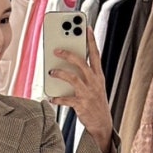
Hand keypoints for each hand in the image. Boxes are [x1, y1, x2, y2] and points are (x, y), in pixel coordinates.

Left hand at [48, 28, 112, 152]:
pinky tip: (51, 97)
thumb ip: (86, 74)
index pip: (95, 54)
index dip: (91, 40)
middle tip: (57, 49)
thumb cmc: (95, 102)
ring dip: (60, 73)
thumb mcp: (95, 86)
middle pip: (82, 63)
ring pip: (73, 78)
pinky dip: (57, 98)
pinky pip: (66, 99)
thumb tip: (70, 62)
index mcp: (98, 76)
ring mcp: (88, 93)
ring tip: (51, 71)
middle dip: (69, 54)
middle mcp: (94, 82)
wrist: (102, 124)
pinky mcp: (81, 105)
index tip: (86, 27)